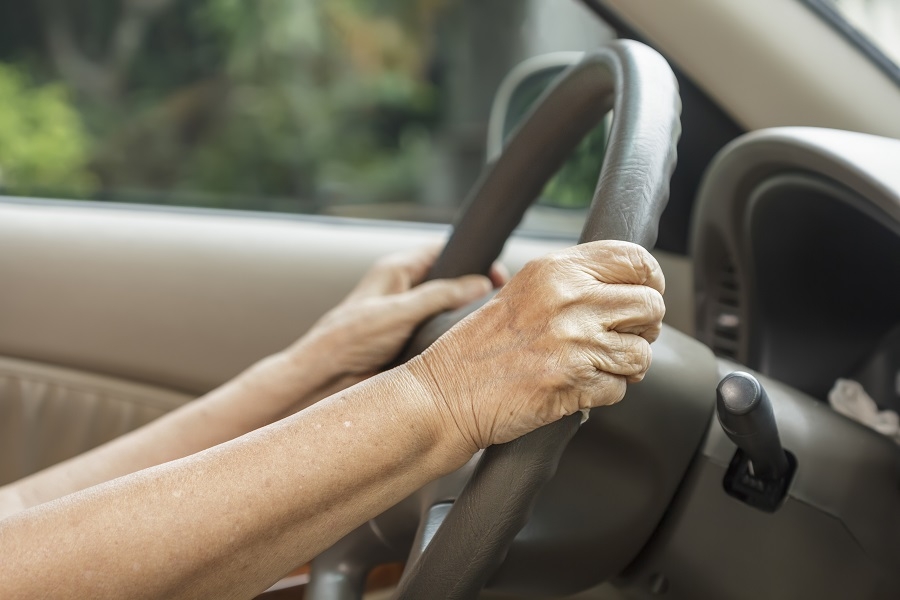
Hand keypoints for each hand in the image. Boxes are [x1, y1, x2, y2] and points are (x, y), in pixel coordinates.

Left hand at [289, 245, 506, 389]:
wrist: (324, 380)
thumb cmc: (346, 340)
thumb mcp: (398, 312)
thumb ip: (439, 296)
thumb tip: (479, 283)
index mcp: (397, 271)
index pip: (443, 251)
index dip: (473, 256)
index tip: (497, 272)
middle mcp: (404, 291)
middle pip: (450, 281)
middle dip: (474, 288)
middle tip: (499, 298)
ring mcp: (408, 318)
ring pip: (447, 311)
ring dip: (465, 317)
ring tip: (490, 323)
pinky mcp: (410, 344)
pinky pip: (441, 335)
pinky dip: (455, 338)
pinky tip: (469, 346)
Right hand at [407, 240, 664, 452]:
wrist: (443, 396)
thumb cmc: (475, 350)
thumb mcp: (519, 293)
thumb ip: (568, 283)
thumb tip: (624, 285)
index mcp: (554, 271)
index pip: (635, 261)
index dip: (650, 281)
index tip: (645, 295)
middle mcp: (568, 300)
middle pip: (651, 305)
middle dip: (645, 327)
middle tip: (624, 337)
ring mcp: (574, 342)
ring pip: (642, 352)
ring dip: (627, 365)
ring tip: (599, 366)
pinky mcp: (575, 382)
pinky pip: (620, 389)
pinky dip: (605, 393)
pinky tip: (577, 386)